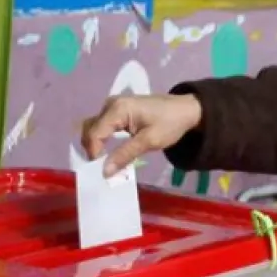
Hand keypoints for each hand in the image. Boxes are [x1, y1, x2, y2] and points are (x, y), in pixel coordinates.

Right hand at [80, 93, 203, 175]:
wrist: (186, 110)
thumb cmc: (170, 124)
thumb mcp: (149, 141)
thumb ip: (125, 155)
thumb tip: (104, 172)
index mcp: (117, 109)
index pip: (95, 133)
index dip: (94, 154)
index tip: (101, 171)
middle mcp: (110, 104)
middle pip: (90, 129)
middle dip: (92, 150)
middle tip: (102, 169)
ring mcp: (112, 106)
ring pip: (94, 128)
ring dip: (96, 145)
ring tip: (105, 163)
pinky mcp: (117, 110)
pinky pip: (102, 126)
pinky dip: (103, 140)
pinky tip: (109, 153)